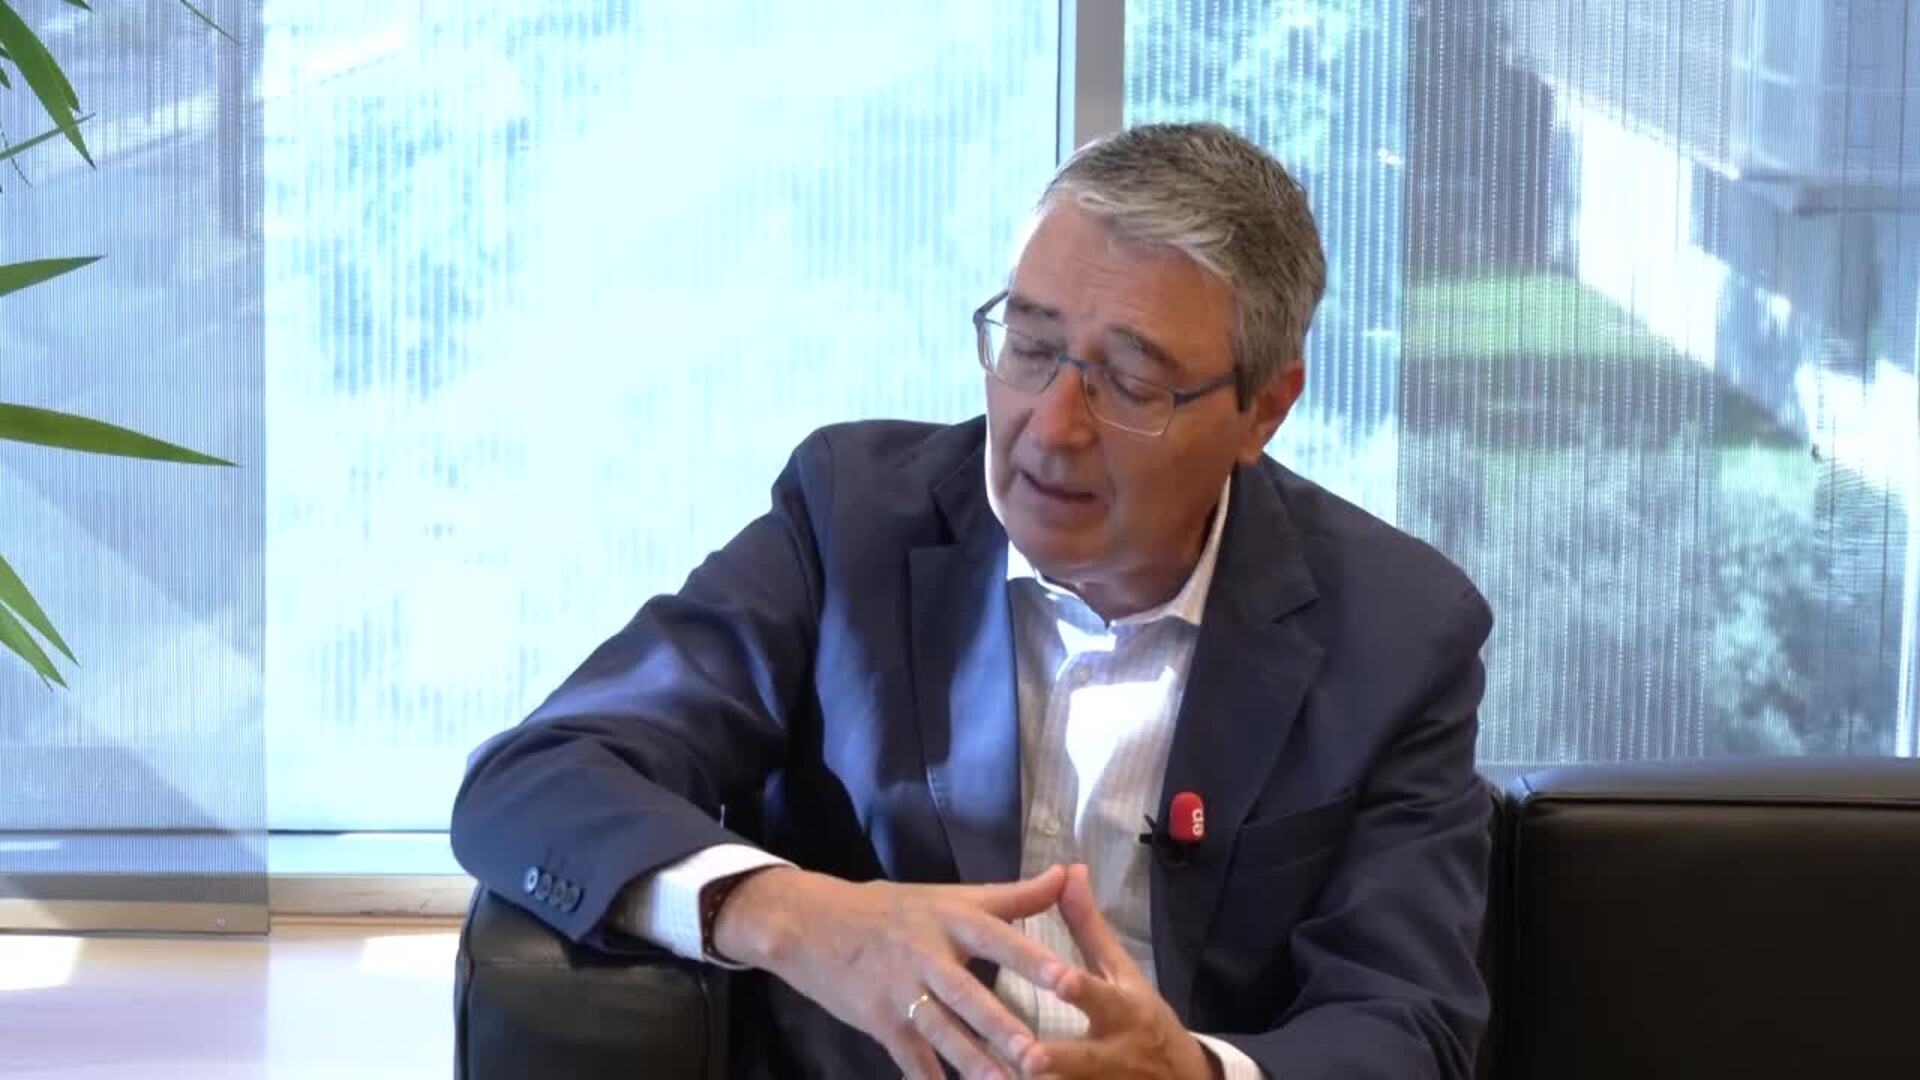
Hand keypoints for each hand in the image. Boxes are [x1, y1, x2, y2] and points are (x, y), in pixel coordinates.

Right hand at [714, 863, 1069, 1079]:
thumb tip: (1067, 873)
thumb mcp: (952, 895)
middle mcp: (927, 955)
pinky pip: (910, 1057)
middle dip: (1002, 1027)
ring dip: (973, 1063)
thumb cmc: (893, 909)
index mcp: (951, 919)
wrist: (812, 923)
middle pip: (968, 995)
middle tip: (1039, 1055)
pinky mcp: (879, 1021)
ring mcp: (900, 991)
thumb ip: (1015, 894)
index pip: (999, 940)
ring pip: (941, 1032)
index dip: (1033, 960)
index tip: (1070, 981)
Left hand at [1019, 864, 1218, 1079]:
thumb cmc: (1144, 1018)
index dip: (1080, 989)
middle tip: (1025, 1058)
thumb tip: (1069, 869)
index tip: (1059, 981)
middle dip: (1055, 1060)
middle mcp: (1115, 1052)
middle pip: (1083, 1060)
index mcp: (1122, 1010)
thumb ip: (1089, 927)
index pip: (1099, 996)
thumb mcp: (1122, 973)